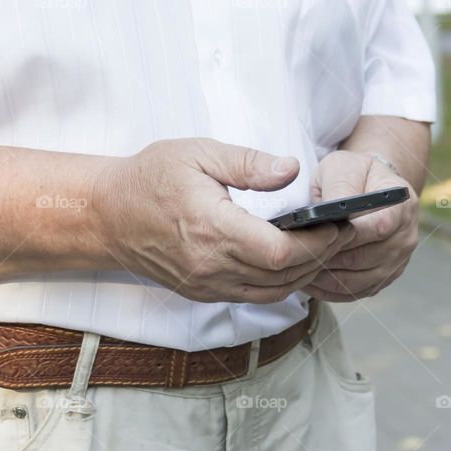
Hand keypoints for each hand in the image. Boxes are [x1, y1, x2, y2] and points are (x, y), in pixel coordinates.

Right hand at [99, 138, 355, 303]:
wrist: (107, 215)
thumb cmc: (150, 177)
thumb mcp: (199, 153)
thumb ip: (249, 163)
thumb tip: (292, 169)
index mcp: (211, 228)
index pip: (279, 251)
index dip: (318, 242)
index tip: (337, 222)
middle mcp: (209, 266)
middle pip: (284, 276)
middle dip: (322, 255)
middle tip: (343, 231)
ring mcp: (206, 285)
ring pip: (274, 293)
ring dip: (305, 273)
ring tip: (324, 245)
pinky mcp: (203, 293)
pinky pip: (254, 296)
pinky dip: (281, 283)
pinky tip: (293, 260)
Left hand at [303, 150, 417, 301]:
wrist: (369, 189)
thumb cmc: (352, 175)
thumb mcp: (343, 167)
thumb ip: (340, 187)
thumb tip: (332, 211)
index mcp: (401, 204)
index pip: (380, 227)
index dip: (348, 235)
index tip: (319, 235)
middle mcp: (406, 236)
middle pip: (365, 258)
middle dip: (330, 258)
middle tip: (297, 257)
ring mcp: (397, 261)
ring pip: (358, 281)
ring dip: (326, 277)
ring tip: (298, 269)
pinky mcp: (383, 278)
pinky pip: (355, 292)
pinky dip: (329, 289)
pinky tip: (308, 279)